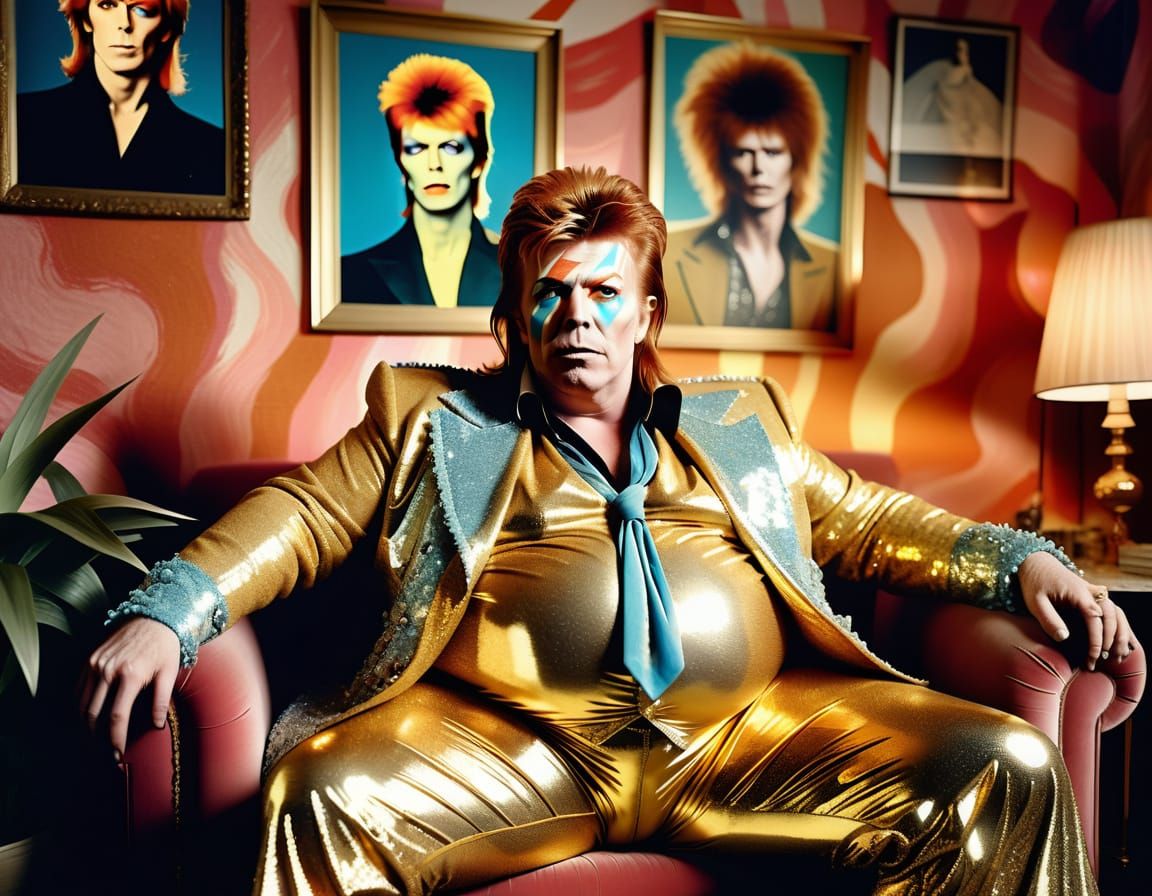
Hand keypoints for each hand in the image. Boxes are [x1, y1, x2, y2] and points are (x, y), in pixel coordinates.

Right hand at [80, 617, 180, 760]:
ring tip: (94, 740)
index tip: (117, 754)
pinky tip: (88, 719)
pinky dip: (79, 707)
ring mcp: (95, 664)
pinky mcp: (89, 659)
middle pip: (92, 714)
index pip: (117, 716)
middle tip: (104, 754)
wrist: (154, 616)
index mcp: (130, 675)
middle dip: (95, 738)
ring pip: (81, 704)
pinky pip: (78, 689)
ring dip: (84, 725)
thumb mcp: (170, 672)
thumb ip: (161, 700)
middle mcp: (108, 670)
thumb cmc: (165, 646)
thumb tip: (157, 726)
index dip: (115, 738)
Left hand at [1017, 552, 1137, 669]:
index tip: (1093, 656)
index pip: (1095, 619)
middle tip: (1101, 660)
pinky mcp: (1093, 595)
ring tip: (1116, 655)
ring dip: (1120, 634)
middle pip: (1111, 617)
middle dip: (1110, 641)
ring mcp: (1095, 592)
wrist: (1036, 562)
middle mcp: (1091, 592)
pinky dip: (1119, 626)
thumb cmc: (1034, 583)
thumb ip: (1049, 619)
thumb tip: (1065, 638)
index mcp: (1078, 593)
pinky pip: (1112, 610)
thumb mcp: (1035, 602)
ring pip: (1117, 613)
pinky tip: (1121, 642)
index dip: (1096, 639)